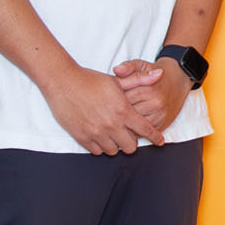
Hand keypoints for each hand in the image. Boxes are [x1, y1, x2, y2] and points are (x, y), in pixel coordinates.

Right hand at [39, 64, 163, 154]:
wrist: (63, 82)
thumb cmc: (90, 80)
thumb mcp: (118, 80)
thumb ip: (140, 79)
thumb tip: (160, 73)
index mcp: (122, 111)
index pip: (145, 130)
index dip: (154, 137)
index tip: (159, 141)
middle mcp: (111, 125)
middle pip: (130, 146)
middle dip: (132, 141)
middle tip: (128, 135)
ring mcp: (96, 133)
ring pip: (114, 150)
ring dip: (116, 144)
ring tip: (113, 134)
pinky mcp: (82, 137)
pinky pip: (97, 151)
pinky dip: (101, 146)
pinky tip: (101, 137)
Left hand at [114, 58, 190, 130]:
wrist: (177, 82)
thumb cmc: (155, 75)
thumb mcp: (141, 65)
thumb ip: (128, 67)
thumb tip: (116, 70)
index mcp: (149, 89)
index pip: (123, 98)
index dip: (112, 99)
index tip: (106, 98)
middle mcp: (155, 104)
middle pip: (127, 113)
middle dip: (116, 112)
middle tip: (107, 109)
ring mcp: (159, 116)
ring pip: (134, 125)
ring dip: (123, 123)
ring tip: (115, 117)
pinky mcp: (162, 125)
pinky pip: (142, 132)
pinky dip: (133, 129)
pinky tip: (127, 123)